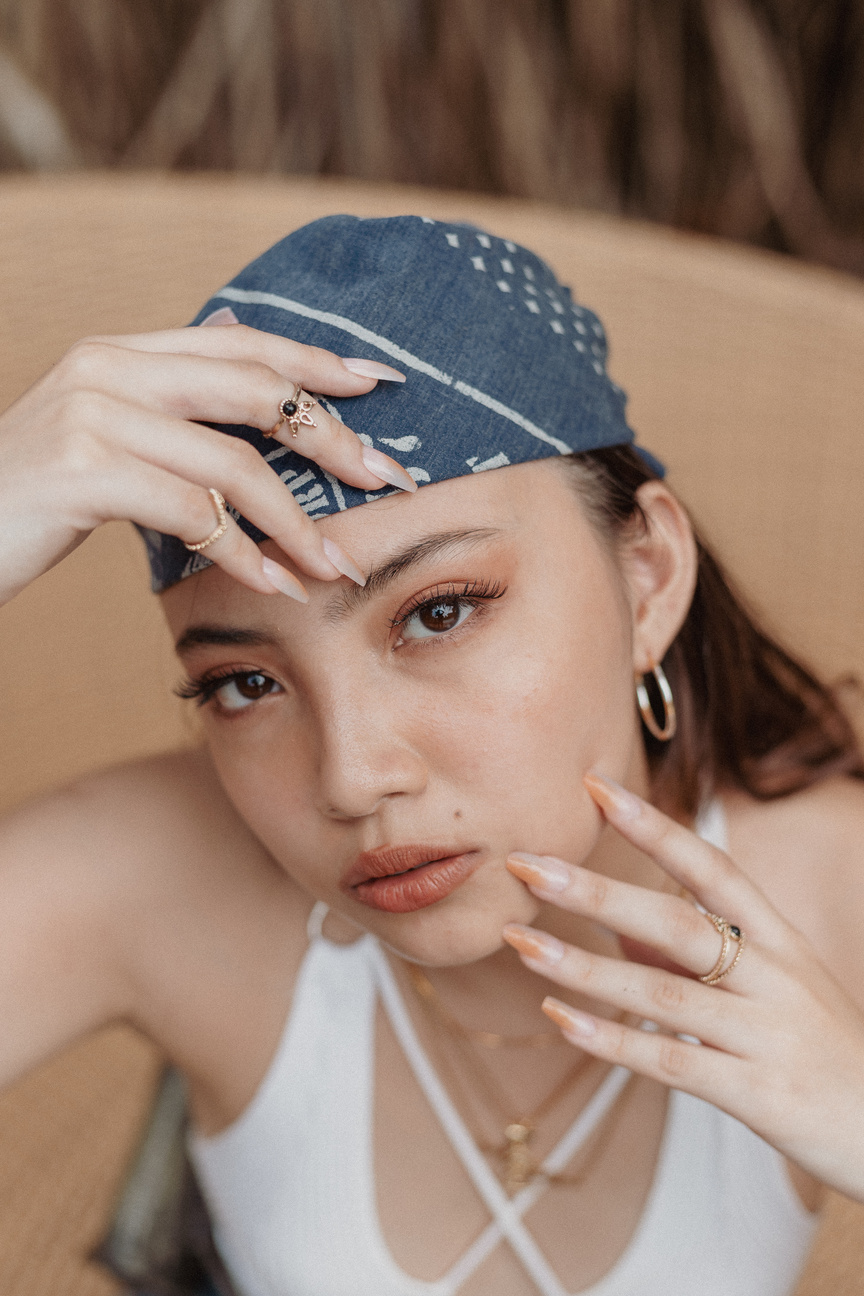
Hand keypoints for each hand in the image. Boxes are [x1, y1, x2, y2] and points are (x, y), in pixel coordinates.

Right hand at [0, 314, 412, 605]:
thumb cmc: (32, 496)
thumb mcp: (101, 431)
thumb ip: (168, 397)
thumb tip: (240, 345)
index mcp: (122, 353)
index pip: (240, 343)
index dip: (316, 359)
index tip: (380, 382)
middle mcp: (109, 368)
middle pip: (253, 391)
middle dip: (331, 437)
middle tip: (386, 478)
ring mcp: (93, 416)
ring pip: (233, 464)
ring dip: (298, 523)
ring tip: (337, 564)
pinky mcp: (82, 471)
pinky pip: (194, 515)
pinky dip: (245, 556)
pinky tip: (275, 584)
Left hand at [503, 772, 863, 1200]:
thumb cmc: (823, 1052)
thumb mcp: (773, 988)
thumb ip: (697, 954)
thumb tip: (617, 924)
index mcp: (779, 940)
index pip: (710, 867)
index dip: (653, 826)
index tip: (596, 787)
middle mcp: (775, 977)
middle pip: (678, 922)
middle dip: (598, 890)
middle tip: (530, 864)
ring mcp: (769, 1035)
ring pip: (664, 991)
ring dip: (584, 965)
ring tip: (522, 942)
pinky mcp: (760, 1095)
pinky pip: (674, 1061)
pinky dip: (614, 1040)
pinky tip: (561, 1019)